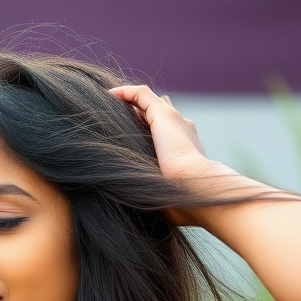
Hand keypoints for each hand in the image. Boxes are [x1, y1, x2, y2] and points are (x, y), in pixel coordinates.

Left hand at [110, 84, 231, 225]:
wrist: (195, 189)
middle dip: (135, 113)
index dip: (144, 131)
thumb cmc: (182, 202)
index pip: (164, 132)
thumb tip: (129, 207)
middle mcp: (181, 129)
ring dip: (126, 101)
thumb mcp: (163, 197)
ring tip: (105, 105)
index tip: (125, 138)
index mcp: (184, 148)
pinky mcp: (163, 113)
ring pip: (147, 101)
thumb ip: (151, 194)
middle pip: (156, 112)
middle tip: (112, 117)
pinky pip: (140, 94)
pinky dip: (124, 93)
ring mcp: (173, 119)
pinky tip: (108, 97)